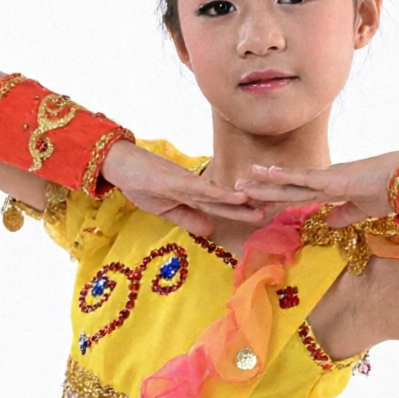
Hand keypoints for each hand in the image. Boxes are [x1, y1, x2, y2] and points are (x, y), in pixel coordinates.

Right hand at [104, 141, 272, 238]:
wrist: (120, 165)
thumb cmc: (142, 184)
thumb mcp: (166, 209)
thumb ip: (188, 218)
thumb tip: (211, 232)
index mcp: (195, 195)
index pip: (223, 205)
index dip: (244, 210)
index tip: (265, 213)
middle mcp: (196, 187)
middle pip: (227, 198)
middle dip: (251, 204)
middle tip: (278, 206)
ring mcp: (187, 183)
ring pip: (219, 193)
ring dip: (241, 199)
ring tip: (264, 202)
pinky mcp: (176, 181)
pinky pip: (201, 189)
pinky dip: (219, 194)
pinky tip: (236, 197)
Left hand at [234, 150, 398, 226]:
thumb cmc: (390, 193)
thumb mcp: (363, 210)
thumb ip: (344, 215)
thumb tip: (328, 222)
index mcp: (332, 189)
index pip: (298, 195)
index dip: (277, 196)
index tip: (257, 198)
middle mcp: (325, 181)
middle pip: (287, 188)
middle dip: (262, 189)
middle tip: (238, 186)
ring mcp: (327, 178)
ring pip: (288, 183)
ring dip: (264, 182)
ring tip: (241, 180)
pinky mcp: (332, 178)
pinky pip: (303, 177)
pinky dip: (284, 176)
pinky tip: (266, 173)